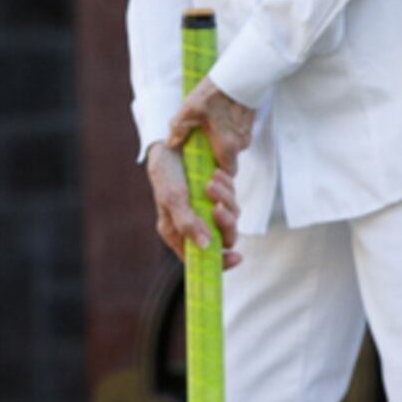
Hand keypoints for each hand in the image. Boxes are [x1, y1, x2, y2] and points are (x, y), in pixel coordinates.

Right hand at [147, 147, 240, 268]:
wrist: (173, 140)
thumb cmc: (166, 170)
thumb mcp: (172, 197)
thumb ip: (186, 223)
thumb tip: (206, 247)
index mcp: (177, 232)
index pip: (201, 259)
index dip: (220, 262)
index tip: (235, 257)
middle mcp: (194, 224)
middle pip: (222, 239)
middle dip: (225, 224)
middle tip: (218, 207)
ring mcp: (206, 209)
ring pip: (230, 217)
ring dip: (225, 199)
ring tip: (211, 180)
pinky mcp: (217, 194)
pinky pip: (232, 198)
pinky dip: (227, 187)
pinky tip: (215, 174)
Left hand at [161, 81, 256, 173]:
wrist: (239, 75)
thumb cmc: (214, 94)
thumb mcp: (189, 110)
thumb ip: (178, 129)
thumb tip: (170, 143)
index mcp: (227, 147)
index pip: (227, 174)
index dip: (218, 175)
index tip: (206, 169)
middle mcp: (240, 144)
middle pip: (229, 160)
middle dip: (216, 156)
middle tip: (201, 147)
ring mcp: (247, 133)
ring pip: (233, 147)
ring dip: (222, 143)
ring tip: (207, 131)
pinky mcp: (249, 123)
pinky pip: (237, 135)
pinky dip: (228, 133)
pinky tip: (217, 121)